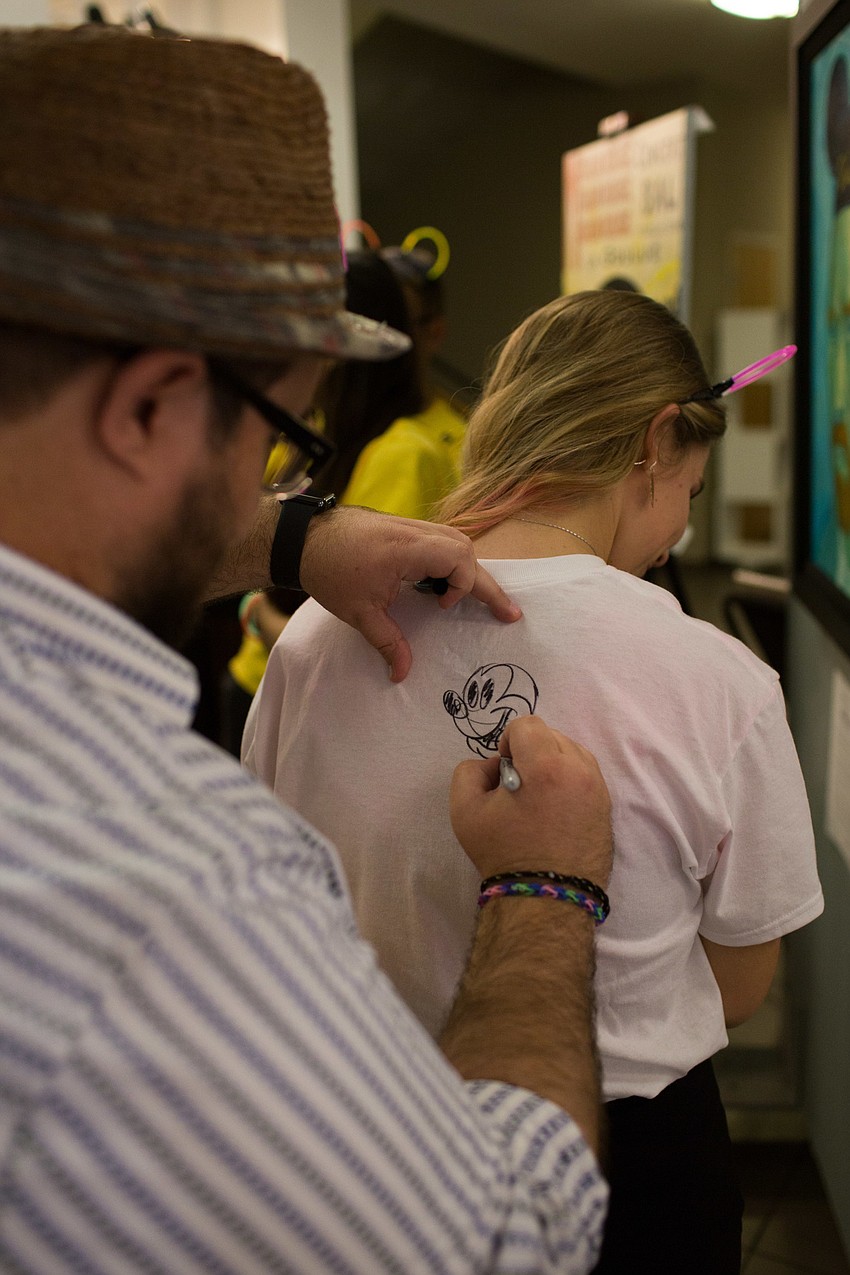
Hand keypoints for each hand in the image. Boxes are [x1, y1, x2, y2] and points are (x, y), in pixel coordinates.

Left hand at [298, 505, 521, 681]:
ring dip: (466, 569)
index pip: (458, 560)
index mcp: (406, 549)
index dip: (465, 587)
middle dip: (482, 581)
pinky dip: (449, 560)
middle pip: (465, 549)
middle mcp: (414, 531)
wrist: (300, 538)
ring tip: (469, 599)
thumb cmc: (328, 571)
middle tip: (503, 611)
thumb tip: (402, 675)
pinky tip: (441, 583)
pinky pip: (440, 538)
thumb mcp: (359, 613)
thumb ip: (387, 642)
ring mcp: (409, 525)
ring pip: (455, 540)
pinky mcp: (403, 526)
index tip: (444, 609)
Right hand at [450, 715, 611, 886]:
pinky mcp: (607, 807)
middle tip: (519, 785)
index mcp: (546, 767)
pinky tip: (555, 807)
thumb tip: (496, 764)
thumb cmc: (503, 853)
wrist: (546, 898)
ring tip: (539, 795)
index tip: (504, 769)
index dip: (509, 740)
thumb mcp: (464, 810)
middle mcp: (579, 771)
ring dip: (553, 762)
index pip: (528, 725)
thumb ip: (470, 771)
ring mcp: (598, 789)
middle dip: (532, 750)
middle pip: (552, 734)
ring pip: (573, 751)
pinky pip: (586, 774)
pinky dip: (569, 779)